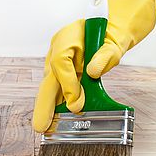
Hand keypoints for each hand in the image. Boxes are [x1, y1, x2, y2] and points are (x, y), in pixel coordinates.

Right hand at [32, 0, 155, 131]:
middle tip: (41, 125)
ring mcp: (58, 59)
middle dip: (44, 102)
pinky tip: (54, 119)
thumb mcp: (115, 44)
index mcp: (69, 36)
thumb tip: (93, 72)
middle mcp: (59, 48)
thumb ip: (104, 56)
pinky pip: (58, 87)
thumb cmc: (113, 34)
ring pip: (50, 84)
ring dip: (48, 105)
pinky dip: (57, 102)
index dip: (67, 83)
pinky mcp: (63, 70)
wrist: (114, 28)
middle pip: (49, 77)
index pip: (61, 61)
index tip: (75, 102)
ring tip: (44, 126)